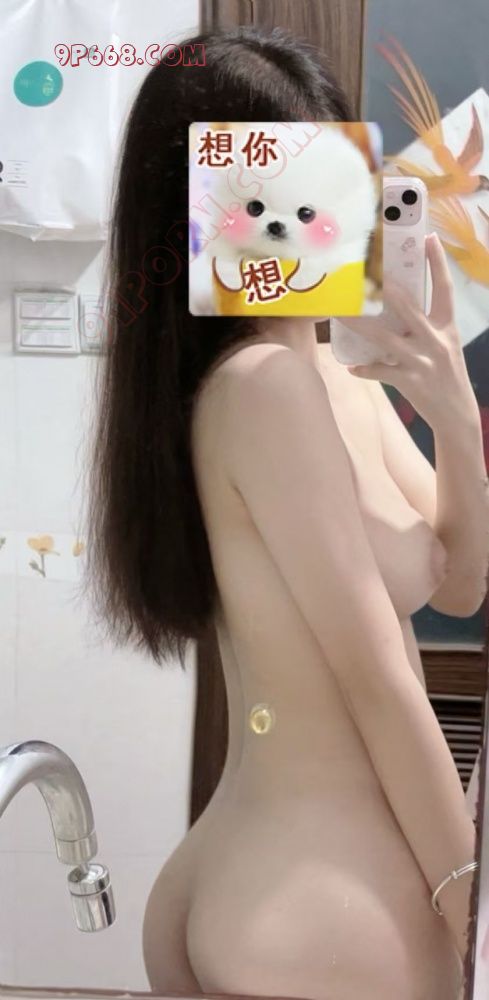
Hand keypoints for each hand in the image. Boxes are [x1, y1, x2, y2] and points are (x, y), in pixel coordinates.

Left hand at [344, 233, 477, 429]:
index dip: (437, 262)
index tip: (429, 238)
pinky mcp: (409, 381)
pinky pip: (380, 372)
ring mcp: (422, 361)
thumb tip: (397, 304)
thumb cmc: (446, 374)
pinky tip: (351, 368)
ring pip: (384, 338)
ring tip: (341, 314)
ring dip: (360, 325)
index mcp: (447, 326)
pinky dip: (364, 370)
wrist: (456, 413)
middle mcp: (436, 340)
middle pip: (409, 308)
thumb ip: (425, 325)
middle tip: (368, 273)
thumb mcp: (445, 344)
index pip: (444, 288)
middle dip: (388, 291)